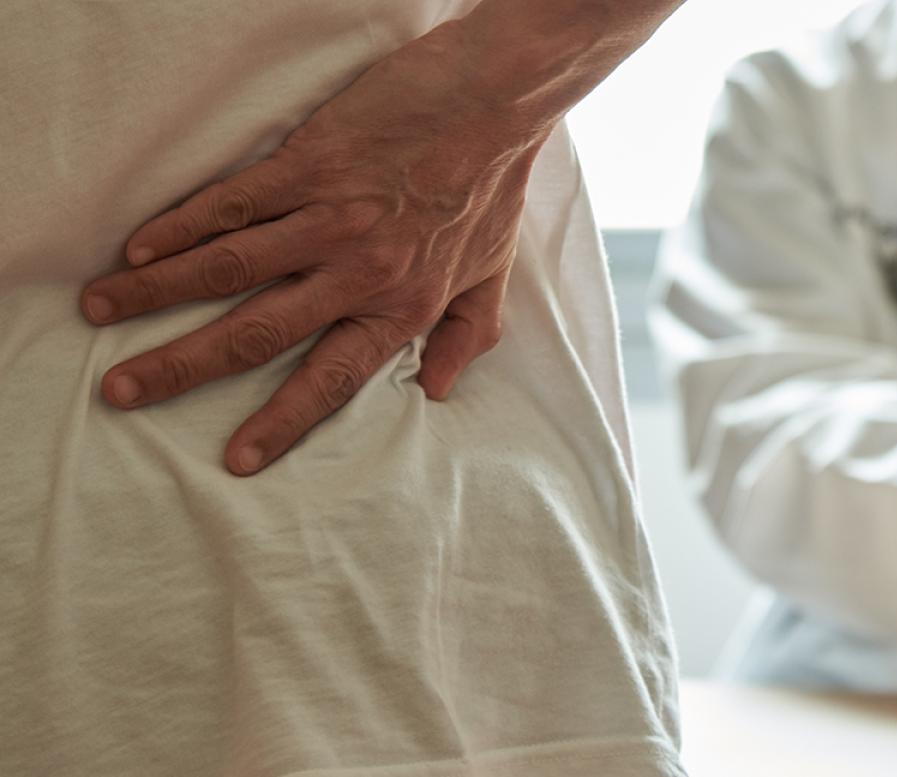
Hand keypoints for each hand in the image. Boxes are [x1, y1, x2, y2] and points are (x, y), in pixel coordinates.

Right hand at [80, 21, 550, 475]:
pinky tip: (138, 247)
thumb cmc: (493, 189)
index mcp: (403, 308)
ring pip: (230, 267)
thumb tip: (437, 392)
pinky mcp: (309, 165)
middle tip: (123, 391)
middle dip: (184, 366)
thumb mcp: (494, 276)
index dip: (282, 422)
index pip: (332, 381)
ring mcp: (329, 218)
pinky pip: (234, 203)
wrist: (494, 102)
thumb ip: (468, 336)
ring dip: (158, 292)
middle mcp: (360, 274)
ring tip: (102, 310)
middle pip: (258, 333)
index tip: (235, 460)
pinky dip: (182, 225)